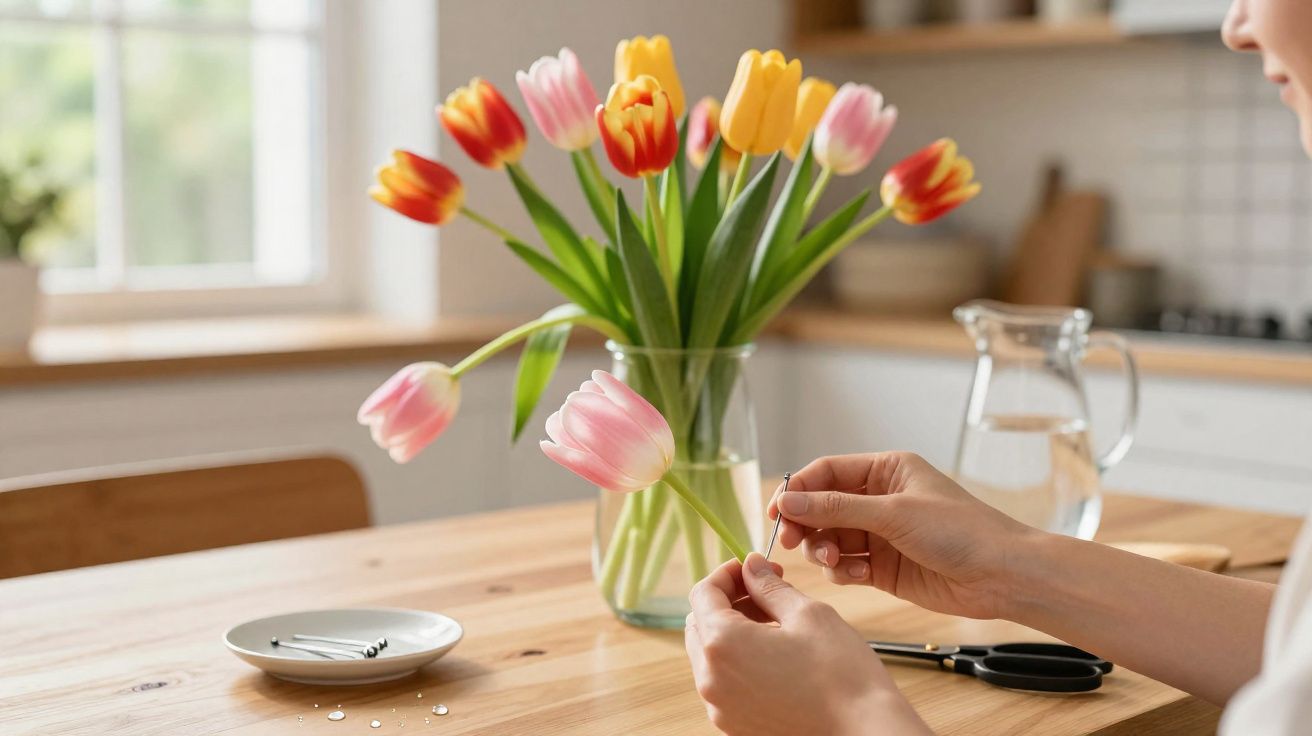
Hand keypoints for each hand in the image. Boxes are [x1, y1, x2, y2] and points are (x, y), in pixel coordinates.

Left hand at [684, 553, 929, 735]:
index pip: (703, 594)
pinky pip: (724, 684)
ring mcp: (721, 708)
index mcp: (722, 644)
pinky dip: (739, 662)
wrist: (864, 733)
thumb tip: (751, 566)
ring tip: (775, 622)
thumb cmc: (841, 674)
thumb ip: (770, 586)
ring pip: (710, 655)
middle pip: (700, 623)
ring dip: (732, 631)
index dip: (727, 573)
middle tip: (765, 590)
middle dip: (728, 601)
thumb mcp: (807, 613)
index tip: (751, 568)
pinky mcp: (736, 727)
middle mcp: (711, 680)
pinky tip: (775, 655)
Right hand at [771, 452, 1040, 620]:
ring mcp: (880, 534)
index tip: (778, 511)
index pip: (826, 472)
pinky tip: (859, 575)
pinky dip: (843, 571)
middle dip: (806, 524)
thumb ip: (836, 508)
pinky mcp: (883, 567)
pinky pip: (845, 565)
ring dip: (824, 550)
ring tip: (835, 561)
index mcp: (886, 470)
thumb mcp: (893, 513)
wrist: (1001, 576)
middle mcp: (880, 499)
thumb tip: (788, 501)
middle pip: (821, 507)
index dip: (798, 490)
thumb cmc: (960, 531)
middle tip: (792, 542)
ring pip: (829, 538)